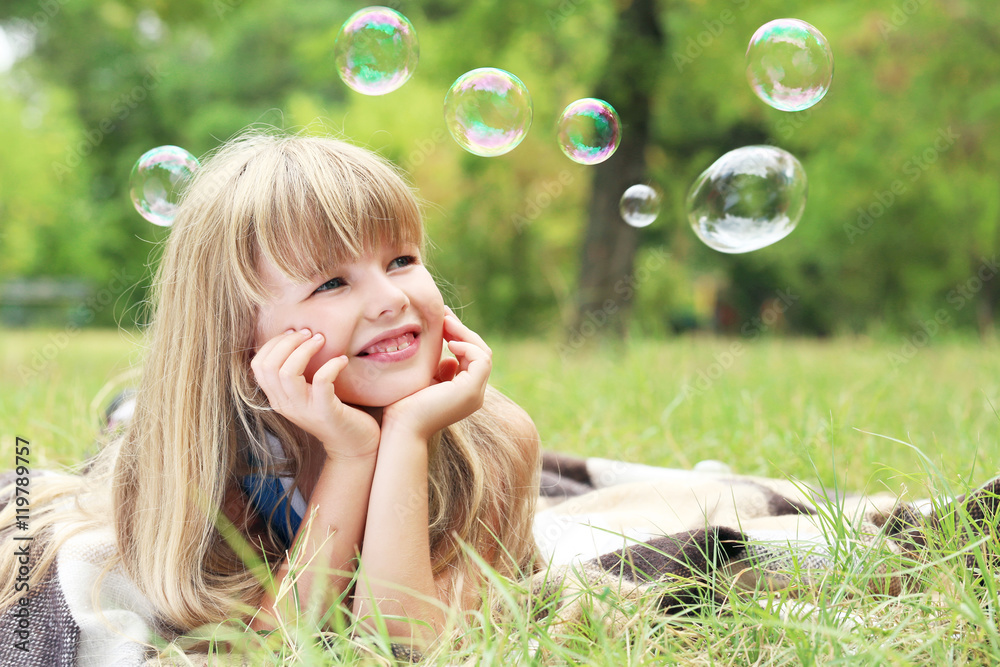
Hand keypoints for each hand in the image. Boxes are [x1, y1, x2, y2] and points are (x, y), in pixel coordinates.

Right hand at [251, 329, 379, 458]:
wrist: (352, 446)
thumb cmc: (333, 412)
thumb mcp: (307, 393)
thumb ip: (297, 375)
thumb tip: (295, 338)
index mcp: (277, 398)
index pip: (258, 365)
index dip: (274, 343)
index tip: (295, 334)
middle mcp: (285, 405)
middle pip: (269, 366)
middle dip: (288, 342)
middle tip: (310, 334)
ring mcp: (304, 410)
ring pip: (288, 373)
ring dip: (305, 350)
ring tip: (321, 340)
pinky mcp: (326, 412)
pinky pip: (321, 381)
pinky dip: (331, 365)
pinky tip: (342, 360)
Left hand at [381, 309, 491, 440]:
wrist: (401, 429)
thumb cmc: (403, 407)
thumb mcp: (425, 380)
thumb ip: (439, 368)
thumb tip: (449, 356)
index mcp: (464, 392)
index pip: (470, 357)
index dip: (458, 335)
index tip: (440, 319)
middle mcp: (474, 394)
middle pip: (479, 352)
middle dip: (463, 331)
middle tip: (444, 314)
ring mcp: (475, 394)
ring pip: (483, 354)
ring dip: (465, 334)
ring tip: (445, 323)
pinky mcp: (470, 391)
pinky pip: (481, 359)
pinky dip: (467, 346)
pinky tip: (450, 343)